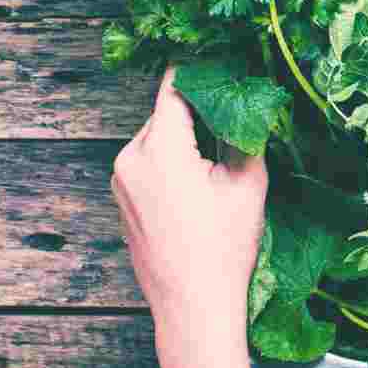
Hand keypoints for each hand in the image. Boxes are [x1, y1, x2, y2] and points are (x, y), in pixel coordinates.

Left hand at [112, 67, 268, 355]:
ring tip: (217, 161)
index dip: (199, 71)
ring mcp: (120, 182)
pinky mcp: (122, 201)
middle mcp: (130, 159)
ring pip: (156, 141)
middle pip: (165, 115)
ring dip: (184, 141)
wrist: (192, 305)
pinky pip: (147, 166)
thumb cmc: (224, 247)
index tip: (219, 62)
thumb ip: (244, 134)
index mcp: (161, 149)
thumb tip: (246, 102)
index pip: (175, 88)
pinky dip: (171, 164)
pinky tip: (198, 187)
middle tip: (232, 118)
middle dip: (197, 112)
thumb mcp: (247, 183)